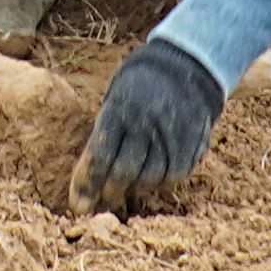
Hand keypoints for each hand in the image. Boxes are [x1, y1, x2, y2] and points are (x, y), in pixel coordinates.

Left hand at [71, 40, 223, 214]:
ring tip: (127, 188)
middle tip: (104, 199)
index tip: (77, 205)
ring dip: (135, 190)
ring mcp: (171, 135)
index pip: (99, 156)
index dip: (86, 185)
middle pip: (124, 173)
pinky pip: (173, 176)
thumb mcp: (115, 99)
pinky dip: (160, 183)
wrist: (186, 65)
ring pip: (150, 179)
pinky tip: (152, 177)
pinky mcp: (192, 145)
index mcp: (119, 110)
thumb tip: (88, 178)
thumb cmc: (138, 87)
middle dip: (110, 192)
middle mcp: (146, 124)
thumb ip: (104, 134)